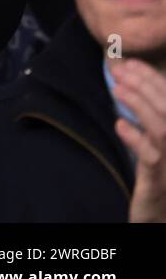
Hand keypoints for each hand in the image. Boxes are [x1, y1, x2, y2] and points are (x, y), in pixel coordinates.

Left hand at [108, 59, 165, 222]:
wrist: (160, 214)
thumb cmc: (158, 174)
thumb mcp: (155, 143)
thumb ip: (149, 117)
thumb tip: (130, 85)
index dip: (153, 79)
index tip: (131, 64)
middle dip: (145, 85)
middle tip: (119, 71)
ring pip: (162, 128)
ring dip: (139, 105)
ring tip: (117, 90)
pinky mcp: (160, 179)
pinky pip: (150, 156)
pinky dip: (135, 138)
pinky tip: (120, 126)